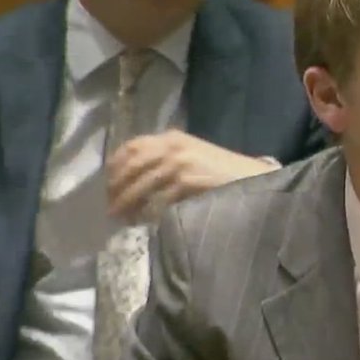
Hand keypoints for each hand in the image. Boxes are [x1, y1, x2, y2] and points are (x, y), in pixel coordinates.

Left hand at [107, 130, 279, 222]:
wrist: (252, 177)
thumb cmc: (223, 170)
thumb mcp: (193, 155)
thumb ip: (168, 159)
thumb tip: (137, 178)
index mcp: (172, 138)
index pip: (132, 146)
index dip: (115, 165)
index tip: (108, 183)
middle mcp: (172, 146)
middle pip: (132, 165)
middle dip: (116, 187)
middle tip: (109, 206)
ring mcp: (180, 163)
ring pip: (141, 184)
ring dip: (127, 202)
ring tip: (120, 218)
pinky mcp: (188, 181)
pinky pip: (159, 199)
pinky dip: (148, 211)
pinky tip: (143, 221)